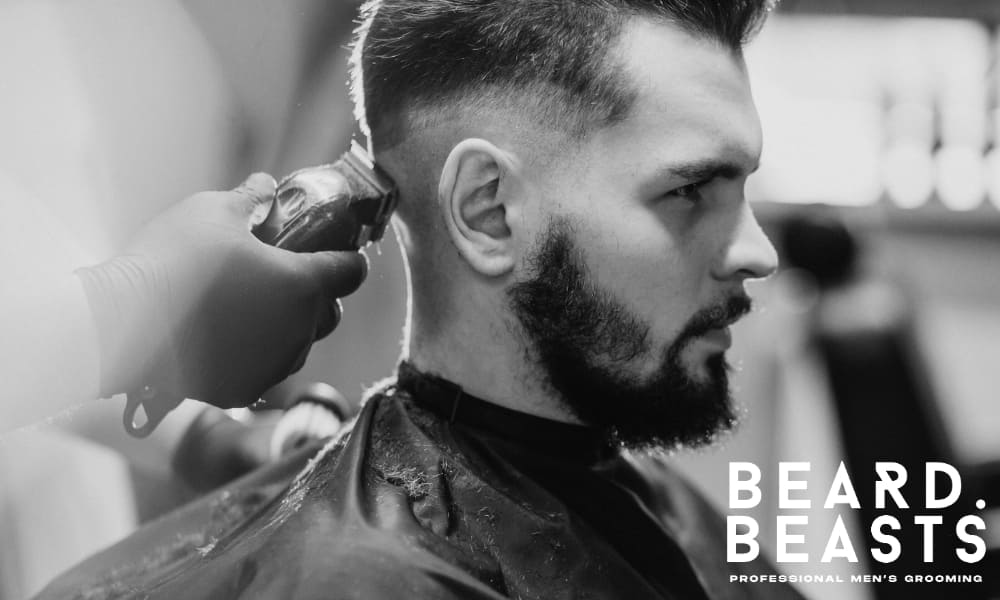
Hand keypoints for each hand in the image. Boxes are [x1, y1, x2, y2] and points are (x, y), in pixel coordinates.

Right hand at [76, 173, 366, 409]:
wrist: (123, 324)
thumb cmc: (173, 260)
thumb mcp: (213, 210)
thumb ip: (251, 198)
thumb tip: (267, 184)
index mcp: (303, 284)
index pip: (351, 272)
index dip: (347, 257)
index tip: (334, 249)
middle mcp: (298, 330)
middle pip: (328, 313)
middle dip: (315, 295)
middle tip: (282, 276)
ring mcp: (273, 365)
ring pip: (298, 345)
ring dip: (286, 326)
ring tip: (250, 306)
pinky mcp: (245, 389)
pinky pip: (265, 369)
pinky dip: (255, 353)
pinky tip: (227, 335)